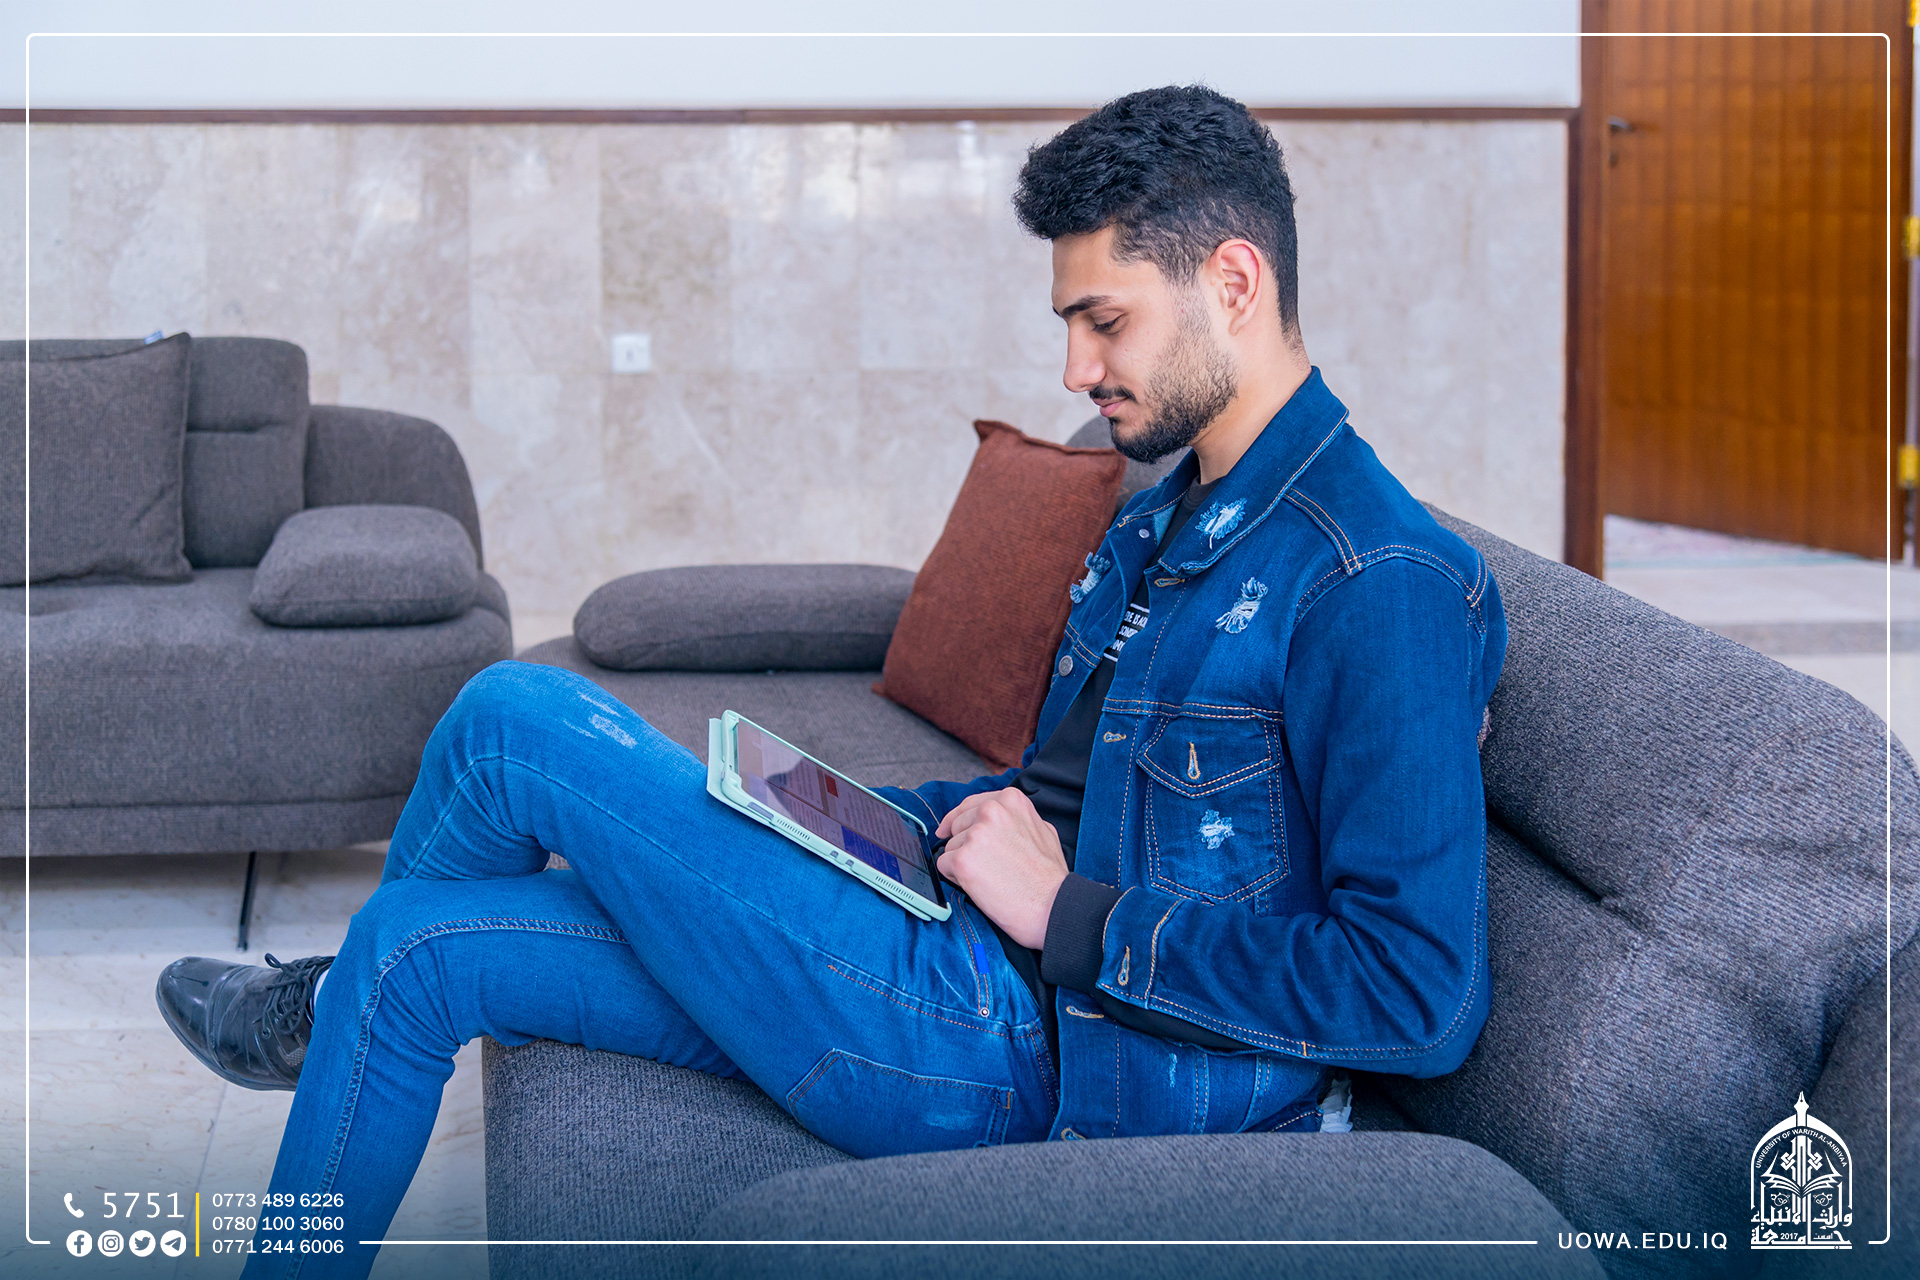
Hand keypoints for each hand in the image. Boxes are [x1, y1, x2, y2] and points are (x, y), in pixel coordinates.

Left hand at [934, 788, 1068, 950]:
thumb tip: (994, 819)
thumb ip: (1015, 818)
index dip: (958, 820)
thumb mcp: (1041, 830)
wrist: (1052, 905)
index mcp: (1009, 800)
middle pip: (957, 826)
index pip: (969, 804)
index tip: (948, 829)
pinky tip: (979, 885)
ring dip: (963, 863)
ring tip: (990, 877)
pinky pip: (944, 866)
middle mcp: (991, 811)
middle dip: (965, 845)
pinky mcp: (963, 859)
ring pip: (950, 847)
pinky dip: (956, 878)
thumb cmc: (1049, 875)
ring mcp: (976, 834)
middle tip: (988, 866)